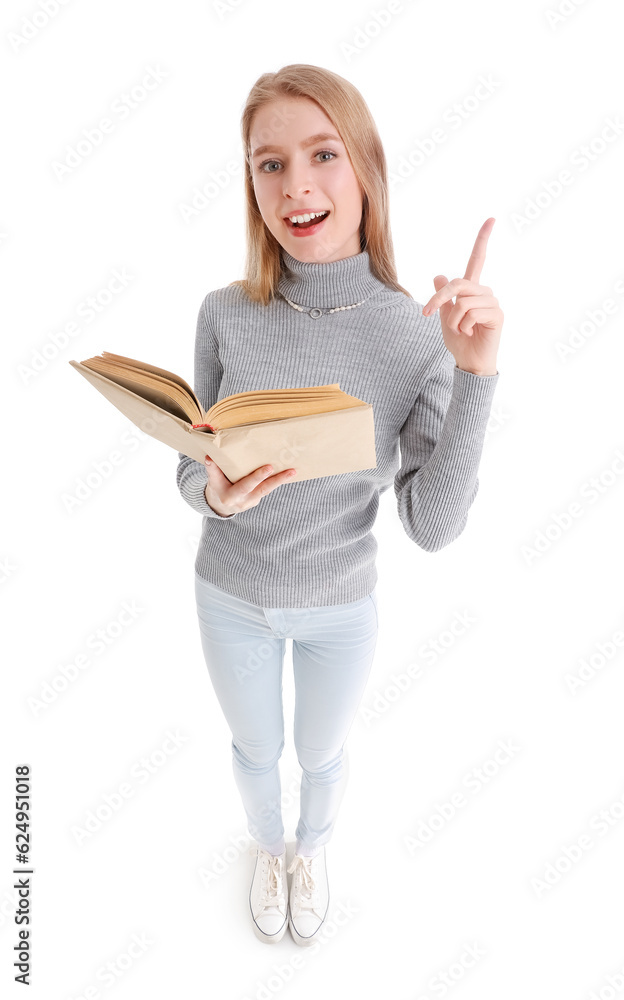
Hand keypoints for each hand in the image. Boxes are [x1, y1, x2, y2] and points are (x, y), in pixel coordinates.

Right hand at [203, 457, 296, 515]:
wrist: (221, 505)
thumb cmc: (217, 488)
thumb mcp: (212, 481)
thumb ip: (213, 470)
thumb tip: (210, 457)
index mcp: (231, 496)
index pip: (244, 486)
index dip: (256, 477)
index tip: (268, 468)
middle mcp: (243, 501)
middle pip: (260, 490)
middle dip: (273, 480)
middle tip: (286, 470)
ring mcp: (253, 501)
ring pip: (267, 490)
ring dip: (281, 480)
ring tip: (292, 471)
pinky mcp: (258, 498)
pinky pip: (268, 488)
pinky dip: (278, 481)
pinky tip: (288, 472)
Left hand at [422, 217, 502, 376]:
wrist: (469, 362)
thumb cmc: (459, 341)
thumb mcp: (444, 316)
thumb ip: (442, 297)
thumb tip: (438, 275)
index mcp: (472, 290)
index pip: (478, 260)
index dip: (483, 239)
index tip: (491, 219)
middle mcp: (484, 292)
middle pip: (458, 283)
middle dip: (439, 299)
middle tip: (428, 314)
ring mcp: (492, 302)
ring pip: (462, 300)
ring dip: (453, 319)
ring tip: (461, 330)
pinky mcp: (497, 315)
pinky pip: (471, 312)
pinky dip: (464, 325)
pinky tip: (471, 333)